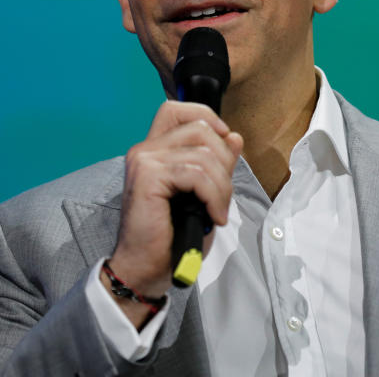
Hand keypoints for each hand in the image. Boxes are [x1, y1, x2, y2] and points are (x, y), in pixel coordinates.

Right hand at [104, 101, 242, 325]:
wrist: (146, 268)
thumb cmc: (172, 236)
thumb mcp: (204, 195)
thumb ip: (216, 164)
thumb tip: (234, 137)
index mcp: (155, 150)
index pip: (176, 109)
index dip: (206, 116)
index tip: (224, 143)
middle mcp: (145, 150)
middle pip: (200, 128)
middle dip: (224, 161)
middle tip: (223, 195)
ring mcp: (144, 161)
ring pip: (203, 153)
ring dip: (222, 186)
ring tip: (219, 211)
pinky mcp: (148, 177)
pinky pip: (196, 173)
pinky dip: (214, 196)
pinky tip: (214, 217)